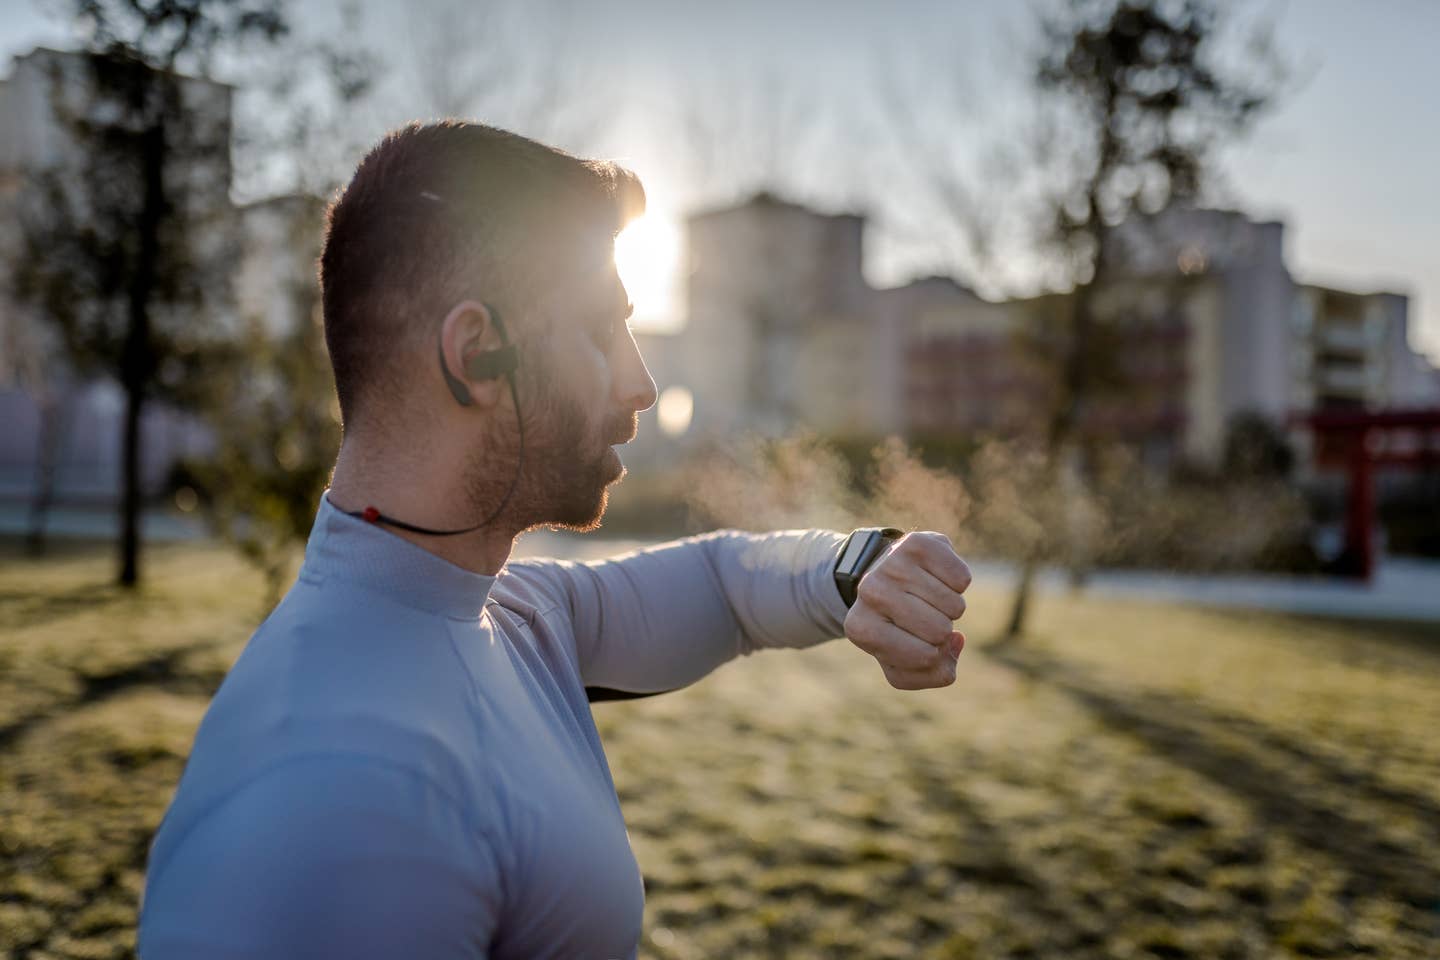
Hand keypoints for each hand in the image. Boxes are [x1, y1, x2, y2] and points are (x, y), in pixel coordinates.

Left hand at [842, 531, 970, 689]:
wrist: (886, 575)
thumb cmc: (896, 626)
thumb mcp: (904, 664)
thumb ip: (933, 674)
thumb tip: (956, 640)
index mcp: (860, 629)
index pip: (924, 657)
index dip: (932, 655)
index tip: (914, 641)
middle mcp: (870, 593)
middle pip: (940, 630)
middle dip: (942, 630)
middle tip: (922, 616)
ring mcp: (891, 565)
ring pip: (954, 605)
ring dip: (950, 607)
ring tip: (927, 597)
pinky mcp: (916, 543)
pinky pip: (962, 578)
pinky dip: (958, 584)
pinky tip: (937, 578)